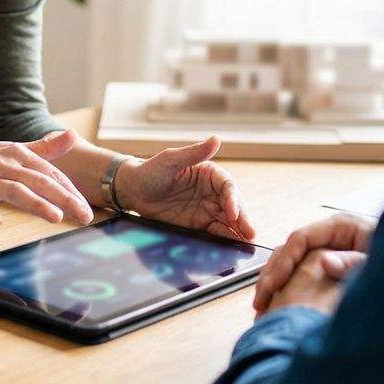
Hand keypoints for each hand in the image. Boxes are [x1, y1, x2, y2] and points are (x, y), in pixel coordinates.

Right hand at [0, 130, 93, 227]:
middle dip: (64, 199)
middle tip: (84, 215)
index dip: (70, 191)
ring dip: (36, 204)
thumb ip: (44, 148)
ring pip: (14, 190)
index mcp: (18, 155)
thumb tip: (73, 136)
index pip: (50, 174)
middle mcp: (4, 165)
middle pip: (39, 181)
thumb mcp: (13, 151)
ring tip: (55, 217)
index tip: (87, 207)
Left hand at [116, 136, 256, 240]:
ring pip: (228, 221)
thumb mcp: (170, 160)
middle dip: (242, 219)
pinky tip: (232, 245)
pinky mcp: (199, 224)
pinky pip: (215, 232)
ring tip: (247, 243)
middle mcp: (212, 192)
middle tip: (251, 233)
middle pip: (233, 206)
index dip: (233, 199)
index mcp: (210, 174)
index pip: (228, 187)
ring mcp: (207, 209)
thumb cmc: (150, 170)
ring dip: (239, 231)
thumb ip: (193, 152)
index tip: (233, 212)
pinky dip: (225, 238)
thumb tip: (216, 139)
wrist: (133, 192)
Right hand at [252, 213, 374, 315]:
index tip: (273, 283)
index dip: (284, 260)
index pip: (301, 238)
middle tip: (260, 299)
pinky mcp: (328, 262)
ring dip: (275, 282)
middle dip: (272, 274)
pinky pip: (300, 271)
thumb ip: (351, 262)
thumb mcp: (376, 259)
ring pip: (291, 261)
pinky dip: (287, 286)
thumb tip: (323, 261)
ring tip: (263, 305)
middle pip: (290, 249)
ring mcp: (327, 247)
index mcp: (339, 225)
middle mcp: (329, 234)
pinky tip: (278, 302)